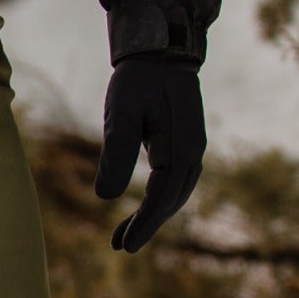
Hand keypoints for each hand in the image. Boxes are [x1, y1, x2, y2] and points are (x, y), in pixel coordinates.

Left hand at [95, 54, 205, 252]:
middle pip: (172, 201)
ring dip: (153, 216)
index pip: (163, 197)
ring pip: (175, 194)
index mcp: (181, 148)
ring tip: (123, 235)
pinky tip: (141, 208)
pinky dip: (159, 199)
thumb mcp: (121, 113)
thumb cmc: (138, 80)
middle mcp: (193, 152)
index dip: (144, 223)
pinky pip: (175, 181)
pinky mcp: (186, 144)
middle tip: (121, 246)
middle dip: (148, 225)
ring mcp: (193, 148)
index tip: (125, 245)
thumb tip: (105, 197)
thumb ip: (116, 152)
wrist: (162, 51)